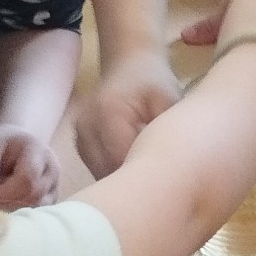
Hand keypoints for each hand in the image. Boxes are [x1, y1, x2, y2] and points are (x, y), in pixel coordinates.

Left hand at [0, 125, 62, 209]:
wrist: (22, 143)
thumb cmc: (4, 145)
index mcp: (39, 152)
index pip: (27, 179)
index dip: (2, 193)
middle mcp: (52, 171)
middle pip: (33, 197)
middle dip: (5, 203)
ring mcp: (54, 187)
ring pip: (35, 208)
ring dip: (11, 210)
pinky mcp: (51, 200)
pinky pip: (36, 213)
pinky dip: (18, 213)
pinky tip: (5, 205)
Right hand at [77, 48, 182, 178]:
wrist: (129, 62)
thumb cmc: (154, 81)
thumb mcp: (170, 101)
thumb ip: (169, 132)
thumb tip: (175, 167)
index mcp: (109, 114)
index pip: (122, 161)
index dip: (142, 179)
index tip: (164, 190)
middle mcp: (87, 126)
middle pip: (108, 171)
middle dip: (132, 184)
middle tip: (158, 192)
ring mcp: (80, 134)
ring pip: (100, 173)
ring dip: (122, 180)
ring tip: (146, 183)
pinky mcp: (80, 141)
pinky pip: (96, 167)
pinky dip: (114, 173)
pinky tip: (133, 171)